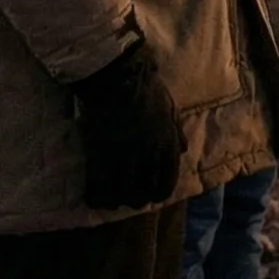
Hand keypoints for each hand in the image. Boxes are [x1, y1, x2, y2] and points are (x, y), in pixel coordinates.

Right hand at [69, 38, 183, 209]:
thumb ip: (176, 133)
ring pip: (121, 195)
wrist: (117, 77)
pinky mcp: (100, 155)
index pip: (167, 183)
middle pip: (143, 195)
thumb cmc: (146, 89)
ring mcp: (124, 157)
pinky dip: (98, 196)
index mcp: (167, 144)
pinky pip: (99, 187)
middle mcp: (148, 156)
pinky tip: (95, 198)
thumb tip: (182, 150)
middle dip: (137, 199)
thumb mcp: (170, 109)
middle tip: (129, 196)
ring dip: (116, 200)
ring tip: (111, 199)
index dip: (159, 194)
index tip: (152, 195)